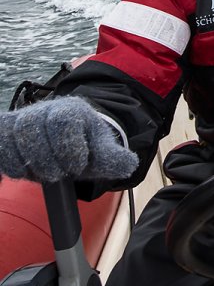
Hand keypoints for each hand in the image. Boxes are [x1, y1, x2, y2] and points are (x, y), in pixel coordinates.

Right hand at [0, 98, 137, 182]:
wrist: (70, 139)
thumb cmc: (86, 146)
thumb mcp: (103, 152)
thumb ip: (115, 159)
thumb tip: (128, 164)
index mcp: (71, 111)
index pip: (62, 121)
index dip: (68, 147)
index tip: (77, 165)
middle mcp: (43, 111)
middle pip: (31, 126)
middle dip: (44, 157)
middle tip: (57, 174)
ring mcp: (22, 120)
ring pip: (10, 133)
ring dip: (21, 161)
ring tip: (39, 174)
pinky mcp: (6, 131)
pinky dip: (4, 158)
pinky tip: (18, 171)